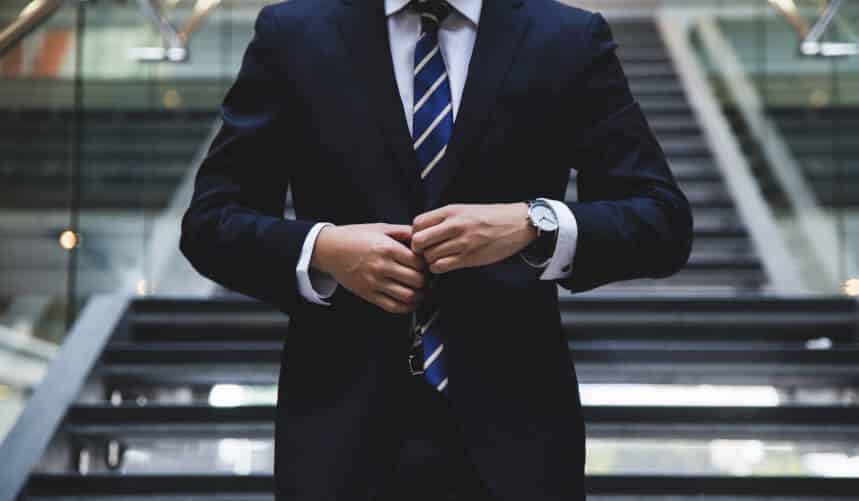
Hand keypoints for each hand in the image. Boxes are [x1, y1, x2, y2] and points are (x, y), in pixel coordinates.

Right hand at [310, 223, 427, 313]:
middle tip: (426, 278)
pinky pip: (393, 306)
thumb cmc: (354, 236)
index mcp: (387, 248)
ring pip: (408, 296)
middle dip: (426, 280)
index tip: (426, 264)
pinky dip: (407, 307)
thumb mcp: (380, 228)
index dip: (427, 264)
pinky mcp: (368, 294)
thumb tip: (422, 236)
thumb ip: (403, 231)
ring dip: (420, 296)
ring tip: (421, 291)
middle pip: (417, 280)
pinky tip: (411, 302)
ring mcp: (375, 282)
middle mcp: (382, 266)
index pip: (419, 262)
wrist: (329, 249)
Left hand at [411, 203, 537, 273]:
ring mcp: (462, 242)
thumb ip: (444, 218)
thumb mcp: (464, 209)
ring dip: (430, 260)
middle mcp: (454, 225)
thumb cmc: (491, 217)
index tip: (423, 238)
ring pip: (429, 256)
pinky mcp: (469, 258)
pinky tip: (446, 264)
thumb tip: (422, 231)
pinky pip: (441, 267)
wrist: (518, 223)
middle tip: (426, 251)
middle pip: (418, 241)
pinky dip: (439, 268)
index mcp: (451, 211)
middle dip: (419, 249)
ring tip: (439, 257)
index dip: (415, 233)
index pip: (417, 223)